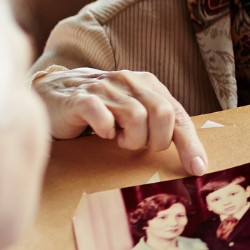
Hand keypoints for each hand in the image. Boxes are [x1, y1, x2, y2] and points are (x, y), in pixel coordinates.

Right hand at [32, 67, 207, 174]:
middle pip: (162, 113)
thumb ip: (159, 125)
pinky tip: (102, 133)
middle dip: (156, 141)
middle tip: (138, 146)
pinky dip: (106, 131)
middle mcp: (129, 81)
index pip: (178, 114)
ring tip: (118, 140)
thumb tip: (191, 155)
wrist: (52, 95)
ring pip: (136, 117)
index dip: (190, 143)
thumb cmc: (100, 110)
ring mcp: (104, 88)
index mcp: (147, 84)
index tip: (198, 168)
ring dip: (131, 139)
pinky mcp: (80, 99)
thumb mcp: (134, 112)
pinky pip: (103, 117)